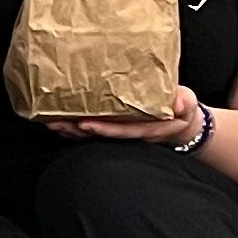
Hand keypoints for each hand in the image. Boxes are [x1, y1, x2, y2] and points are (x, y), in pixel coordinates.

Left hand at [50, 85, 203, 144]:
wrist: (181, 122)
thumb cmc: (182, 111)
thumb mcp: (188, 105)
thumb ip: (184, 103)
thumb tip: (179, 102)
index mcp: (145, 127)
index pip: (121, 130)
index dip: (103, 129)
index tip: (85, 124)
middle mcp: (128, 132)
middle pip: (99, 135)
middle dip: (76, 130)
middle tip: (55, 123)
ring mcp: (120, 130)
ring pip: (91, 133)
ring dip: (70, 129)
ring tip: (50, 122)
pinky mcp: (114, 124)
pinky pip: (92, 126)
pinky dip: (74, 124)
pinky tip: (58, 118)